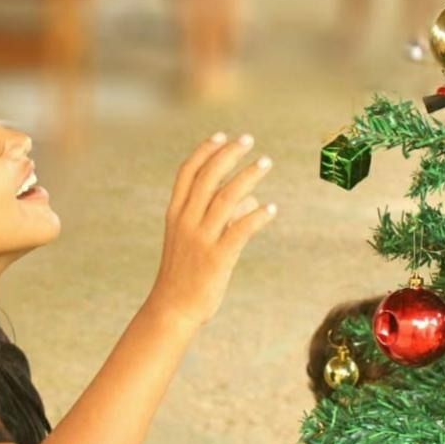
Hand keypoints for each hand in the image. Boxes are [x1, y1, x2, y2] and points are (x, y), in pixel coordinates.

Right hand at [147, 133, 275, 328]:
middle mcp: (186, 221)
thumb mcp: (190, 238)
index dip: (205, 151)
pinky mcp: (218, 257)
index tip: (222, 135)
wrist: (173, 308)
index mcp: (175, 214)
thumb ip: (217, 215)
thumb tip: (252, 199)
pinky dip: (257, 216)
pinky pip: (240, 230)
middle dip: (228, 154)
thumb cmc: (185, 271)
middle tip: (248, 140)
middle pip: (208, 177)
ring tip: (265, 163)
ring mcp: (201, 239)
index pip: (188, 173)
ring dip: (248, 176)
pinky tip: (272, 209)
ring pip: (227, 198)